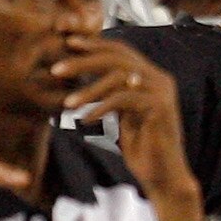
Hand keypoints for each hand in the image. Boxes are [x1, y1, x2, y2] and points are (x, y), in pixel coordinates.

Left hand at [52, 37, 200, 220]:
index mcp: (152, 76)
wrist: (164, 177)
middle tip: (56, 70)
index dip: (93, 45)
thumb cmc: (142, 148)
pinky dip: (100, 108)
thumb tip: (86, 75)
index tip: (66, 44)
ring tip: (67, 103)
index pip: (120, 50)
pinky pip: (123, 99)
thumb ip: (112, 93)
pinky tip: (85, 120)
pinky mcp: (160, 107)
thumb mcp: (123, 114)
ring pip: (118, 77)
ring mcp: (162, 92)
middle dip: (84, 61)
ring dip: (88, 89)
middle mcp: (160, 79)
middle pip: (117, 57)